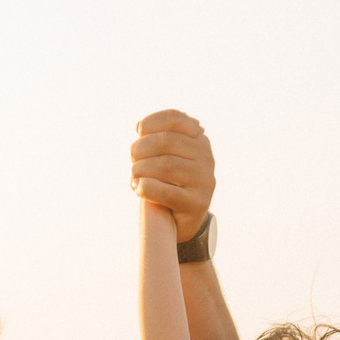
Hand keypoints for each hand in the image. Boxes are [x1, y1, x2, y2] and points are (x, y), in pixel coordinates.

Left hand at [130, 109, 215, 244]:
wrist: (185, 221)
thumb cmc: (170, 183)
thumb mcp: (168, 157)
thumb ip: (157, 141)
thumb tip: (140, 127)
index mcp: (199, 141)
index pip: (176, 119)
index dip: (153, 121)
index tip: (139, 131)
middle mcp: (206, 158)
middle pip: (166, 141)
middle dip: (141, 148)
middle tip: (133, 160)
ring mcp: (204, 181)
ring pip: (165, 166)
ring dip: (140, 170)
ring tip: (134, 177)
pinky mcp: (196, 203)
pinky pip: (167, 192)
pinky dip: (146, 188)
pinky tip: (138, 188)